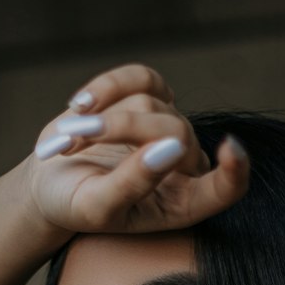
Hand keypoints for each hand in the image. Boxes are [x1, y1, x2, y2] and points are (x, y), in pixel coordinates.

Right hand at [25, 61, 249, 238]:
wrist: (50, 181)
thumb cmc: (73, 204)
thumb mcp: (97, 207)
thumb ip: (133, 184)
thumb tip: (169, 148)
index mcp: (182, 205)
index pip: (226, 189)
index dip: (234, 170)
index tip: (231, 148)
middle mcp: (184, 167)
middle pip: (175, 131)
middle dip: (123, 129)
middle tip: (78, 137)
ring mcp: (169, 129)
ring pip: (151, 103)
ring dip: (103, 115)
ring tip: (71, 137)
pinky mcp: (150, 99)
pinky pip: (140, 77)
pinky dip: (106, 86)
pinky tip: (79, 105)